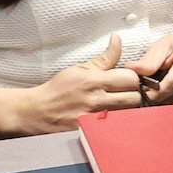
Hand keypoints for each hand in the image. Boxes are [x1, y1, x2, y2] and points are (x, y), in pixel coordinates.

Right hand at [17, 34, 143, 132]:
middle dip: (134, 93)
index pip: (130, 78)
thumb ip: (104, 58)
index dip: (133, 77)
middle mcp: (96, 101)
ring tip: (120, 104)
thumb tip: (117, 39)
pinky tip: (112, 118)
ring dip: (128, 108)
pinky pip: (116, 128)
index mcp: (94, 81)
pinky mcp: (92, 133)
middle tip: (127, 92)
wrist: (37, 112)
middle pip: (135, 98)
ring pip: (128, 114)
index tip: (128, 78)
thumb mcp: (80, 68)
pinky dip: (118, 122)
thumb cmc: (58, 89)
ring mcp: (95, 119)